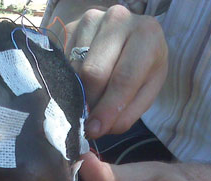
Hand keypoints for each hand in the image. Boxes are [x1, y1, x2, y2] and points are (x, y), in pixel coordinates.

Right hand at [65, 5, 167, 137]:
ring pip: (75, 69)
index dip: (107, 108)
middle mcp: (118, 20)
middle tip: (91, 120)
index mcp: (147, 35)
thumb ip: (127, 113)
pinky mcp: (71, 26)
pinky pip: (64, 63)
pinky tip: (81, 84)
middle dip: (90, 102)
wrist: (133, 39)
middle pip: (93, 73)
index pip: (123, 78)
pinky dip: (71, 81)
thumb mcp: (147, 91)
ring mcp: (91, 19)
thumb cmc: (144, 67)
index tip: (95, 130)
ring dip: (79, 93)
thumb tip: (96, 128)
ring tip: (91, 99)